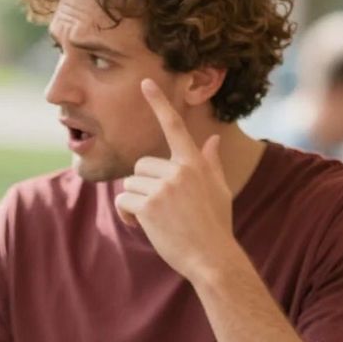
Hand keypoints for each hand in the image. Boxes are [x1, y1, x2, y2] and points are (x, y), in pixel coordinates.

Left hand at [115, 80, 233, 281]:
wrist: (213, 258)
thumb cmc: (216, 226)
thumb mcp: (219, 190)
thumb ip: (210, 164)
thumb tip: (212, 140)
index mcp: (194, 163)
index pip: (174, 127)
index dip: (158, 103)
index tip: (145, 83)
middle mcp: (179, 171)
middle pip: (141, 166)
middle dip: (142, 186)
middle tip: (157, 207)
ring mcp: (164, 188)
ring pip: (129, 184)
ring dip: (134, 202)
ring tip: (154, 220)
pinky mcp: (149, 207)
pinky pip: (123, 201)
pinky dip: (126, 215)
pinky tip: (141, 226)